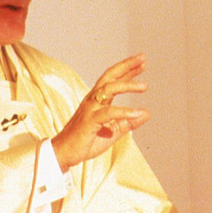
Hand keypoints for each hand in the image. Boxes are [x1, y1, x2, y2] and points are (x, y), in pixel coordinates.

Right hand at [51, 53, 149, 171]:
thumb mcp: (113, 131)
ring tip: (144, 86)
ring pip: (108, 89)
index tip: (142, 62)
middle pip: (110, 76)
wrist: (65, 154)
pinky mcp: (89, 121)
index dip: (127, 70)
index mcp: (98, 100)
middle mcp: (93, 100)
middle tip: (143, 58)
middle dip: (126, 66)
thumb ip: (128, 122)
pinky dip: (123, 112)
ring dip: (127, 85)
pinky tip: (137, 113)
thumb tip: (146, 113)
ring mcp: (90, 109)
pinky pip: (108, 113)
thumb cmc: (86, 141)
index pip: (113, 80)